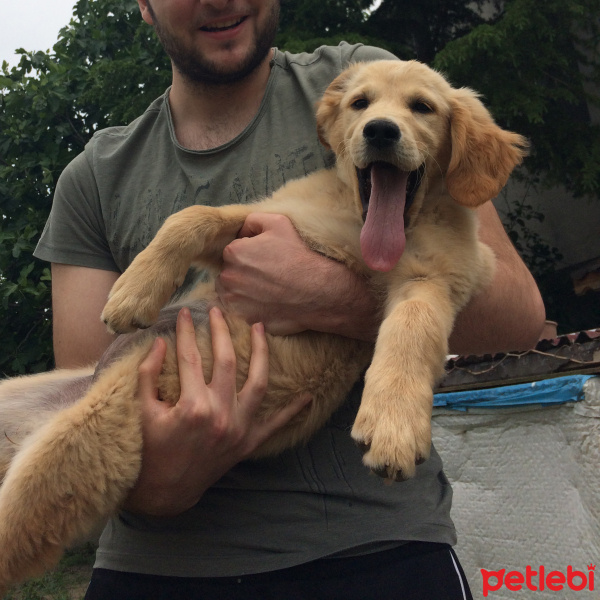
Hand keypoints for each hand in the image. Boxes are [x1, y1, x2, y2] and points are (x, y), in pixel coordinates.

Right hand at [124, 306, 308, 515]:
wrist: (165, 493)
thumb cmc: (149, 452)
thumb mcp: (142, 412)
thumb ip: (148, 374)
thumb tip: (160, 342)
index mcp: (192, 406)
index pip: (190, 357)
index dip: (186, 332)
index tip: (186, 313)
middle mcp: (220, 414)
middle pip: (226, 361)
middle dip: (222, 331)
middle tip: (219, 311)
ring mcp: (238, 429)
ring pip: (258, 383)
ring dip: (261, 354)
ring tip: (261, 329)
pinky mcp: (248, 443)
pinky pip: (275, 425)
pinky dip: (291, 411)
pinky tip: (307, 397)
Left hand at [215, 213, 379, 340]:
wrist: (318, 291)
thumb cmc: (299, 256)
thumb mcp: (278, 222)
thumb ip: (252, 220)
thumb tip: (241, 230)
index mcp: (233, 252)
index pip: (232, 252)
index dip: (249, 254)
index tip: (265, 259)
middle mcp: (228, 277)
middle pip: (229, 272)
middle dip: (243, 273)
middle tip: (267, 276)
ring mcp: (234, 301)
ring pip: (231, 293)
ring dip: (242, 291)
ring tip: (266, 290)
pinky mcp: (244, 319)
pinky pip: (239, 311)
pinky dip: (248, 308)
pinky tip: (266, 302)